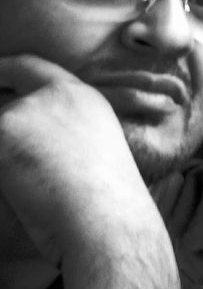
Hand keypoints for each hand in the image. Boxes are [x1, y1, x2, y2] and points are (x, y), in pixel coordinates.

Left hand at [0, 54, 179, 288]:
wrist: (105, 221)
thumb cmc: (104, 209)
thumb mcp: (92, 158)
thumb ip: (58, 135)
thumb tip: (24, 145)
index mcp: (86, 99)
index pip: (33, 67)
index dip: (4, 70)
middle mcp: (60, 94)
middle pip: (1, 106)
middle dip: (1, 132)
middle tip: (8, 157)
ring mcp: (30, 107)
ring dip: (6, 162)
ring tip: (34, 188)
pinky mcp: (4, 127)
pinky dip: (2, 175)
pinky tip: (22, 191)